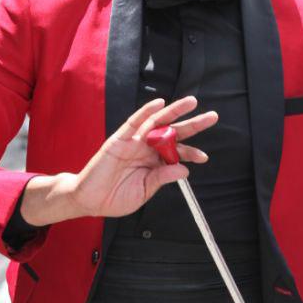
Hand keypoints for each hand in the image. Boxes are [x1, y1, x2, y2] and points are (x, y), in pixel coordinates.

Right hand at [20, 96, 217, 226]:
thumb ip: (162, 178)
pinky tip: (160, 103)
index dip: (191, 152)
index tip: (204, 157)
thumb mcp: (144, 191)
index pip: (177, 152)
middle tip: (212, 117)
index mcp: (154, 162)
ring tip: (191, 102)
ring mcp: (133, 142)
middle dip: (193, 124)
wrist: (90, 200)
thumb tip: (184, 169)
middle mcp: (146, 148)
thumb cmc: (115, 197)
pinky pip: (133, 122)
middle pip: (173, 132)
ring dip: (174, 111)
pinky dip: (146, 111)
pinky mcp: (119, 139)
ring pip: (157, 122)